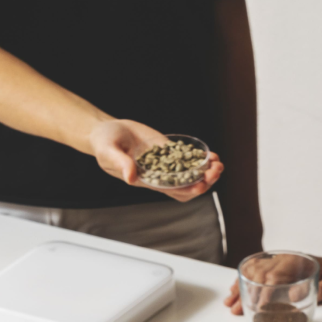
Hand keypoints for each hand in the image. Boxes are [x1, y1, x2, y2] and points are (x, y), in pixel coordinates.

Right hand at [89, 119, 222, 201]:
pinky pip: (188, 158)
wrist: (107, 131)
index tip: (202, 183)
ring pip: (191, 174)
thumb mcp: (108, 152)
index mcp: (148, 181)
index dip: (189, 190)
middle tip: (216, 169)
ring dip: (206, 172)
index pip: (173, 191)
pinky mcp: (168, 150)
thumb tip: (132, 177)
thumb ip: (120, 163)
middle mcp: (160, 175)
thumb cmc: (103, 144)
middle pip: (187, 186)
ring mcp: (166, 163)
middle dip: (204, 181)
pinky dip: (200, 158)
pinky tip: (211, 153)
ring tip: (218, 162)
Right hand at [223, 252, 321, 313]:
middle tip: (234, 309)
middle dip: (245, 292)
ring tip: (229, 302)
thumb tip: (297, 294)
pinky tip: (234, 289)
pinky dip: (244, 280)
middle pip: (259, 275)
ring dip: (240, 287)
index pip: (276, 276)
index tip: (257, 307)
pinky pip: (256, 272)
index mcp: (299, 262)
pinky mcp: (278, 267)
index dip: (264, 292)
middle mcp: (286, 260)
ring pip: (254, 274)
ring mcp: (280, 262)